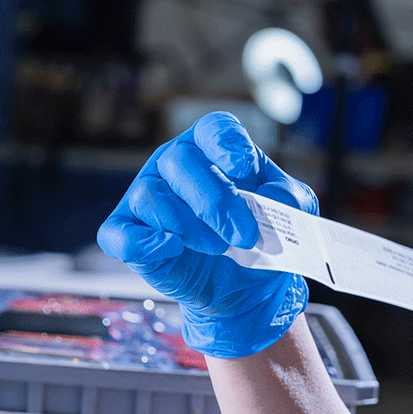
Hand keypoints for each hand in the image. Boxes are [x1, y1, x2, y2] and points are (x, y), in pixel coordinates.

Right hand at [98, 112, 317, 358]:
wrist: (246, 285)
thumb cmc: (263, 236)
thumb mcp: (292, 215)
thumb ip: (292, 200)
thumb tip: (275, 199)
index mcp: (213, 148)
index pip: (212, 128)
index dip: (225, 144)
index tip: (243, 169)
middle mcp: (174, 164)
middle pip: (180, 161)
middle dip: (216, 201)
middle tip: (244, 236)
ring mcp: (146, 197)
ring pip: (152, 196)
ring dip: (190, 226)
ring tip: (218, 247)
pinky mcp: (130, 234)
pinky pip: (120, 234)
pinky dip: (143, 242)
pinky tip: (172, 248)